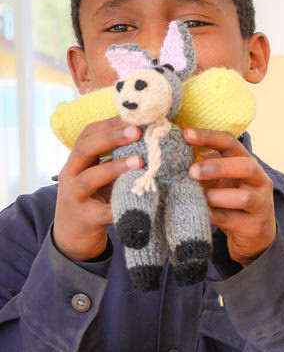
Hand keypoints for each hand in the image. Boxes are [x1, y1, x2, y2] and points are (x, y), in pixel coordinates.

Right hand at [52, 117, 141, 261]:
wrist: (72, 234)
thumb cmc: (93, 197)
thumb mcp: (98, 173)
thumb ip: (114, 157)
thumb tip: (147, 135)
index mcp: (76, 161)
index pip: (87, 135)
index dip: (109, 124)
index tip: (133, 117)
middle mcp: (70, 175)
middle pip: (84, 150)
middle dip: (111, 138)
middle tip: (137, 131)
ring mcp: (75, 197)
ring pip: (89, 178)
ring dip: (114, 168)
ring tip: (139, 162)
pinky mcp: (86, 218)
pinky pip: (103, 212)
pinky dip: (119, 206)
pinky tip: (139, 200)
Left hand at [184, 129, 274, 265]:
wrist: (254, 234)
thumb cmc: (231, 202)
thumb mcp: (219, 182)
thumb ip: (203, 170)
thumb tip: (172, 158)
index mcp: (247, 163)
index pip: (231, 144)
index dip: (209, 137)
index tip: (186, 135)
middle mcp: (259, 180)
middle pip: (246, 166)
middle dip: (218, 167)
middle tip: (192, 172)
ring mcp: (260, 204)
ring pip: (245, 197)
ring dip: (218, 196)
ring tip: (201, 198)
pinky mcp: (255, 226)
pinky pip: (235, 220)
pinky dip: (216, 216)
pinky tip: (202, 214)